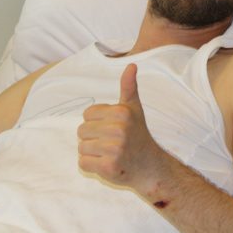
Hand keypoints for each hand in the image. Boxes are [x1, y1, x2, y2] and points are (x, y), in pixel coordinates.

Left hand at [77, 64, 164, 191]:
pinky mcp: (109, 167)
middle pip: (81, 131)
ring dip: (92, 153)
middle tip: (111, 143)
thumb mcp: (134, 108)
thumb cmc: (138, 134)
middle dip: (93, 138)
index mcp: (121, 112)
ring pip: (81, 148)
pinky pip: (83, 163)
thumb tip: (131, 64)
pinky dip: (91, 166)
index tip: (112, 129)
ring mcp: (114, 149)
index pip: (87, 114)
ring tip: (109, 153)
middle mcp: (119, 129)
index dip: (96, 123)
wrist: (150, 166)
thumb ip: (129, 87)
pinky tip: (107, 164)